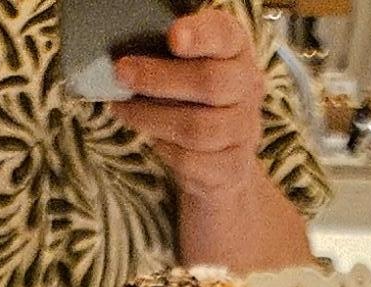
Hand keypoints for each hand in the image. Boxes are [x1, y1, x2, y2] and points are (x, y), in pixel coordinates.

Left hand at [112, 8, 267, 210]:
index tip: (172, 38)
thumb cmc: (193, 97)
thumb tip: (126, 58)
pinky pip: (192, 160)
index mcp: (235, 49)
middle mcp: (247, 87)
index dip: (200, 35)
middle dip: (159, 78)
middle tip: (122, 74)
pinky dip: (164, 148)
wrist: (223, 159)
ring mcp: (245, 130)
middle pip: (210, 83)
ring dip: (151, 117)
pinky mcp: (233, 168)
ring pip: (197, 127)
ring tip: (123, 108)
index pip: (224, 35)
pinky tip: (150, 138)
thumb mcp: (184, 63)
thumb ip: (165, 51)